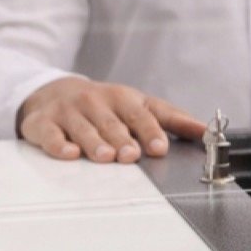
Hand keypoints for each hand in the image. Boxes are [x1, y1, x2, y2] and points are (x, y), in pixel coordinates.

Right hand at [17, 77, 204, 162]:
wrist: (54, 92)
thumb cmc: (106, 105)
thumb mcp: (139, 105)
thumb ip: (172, 119)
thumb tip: (206, 132)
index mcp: (123, 98)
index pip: (141, 115)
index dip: (151, 131)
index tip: (160, 148)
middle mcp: (96, 102)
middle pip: (112, 123)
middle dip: (123, 139)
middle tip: (131, 156)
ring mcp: (69, 112)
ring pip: (83, 129)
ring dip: (95, 143)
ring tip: (106, 157)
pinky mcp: (43, 123)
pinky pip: (50, 134)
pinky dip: (58, 144)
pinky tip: (69, 153)